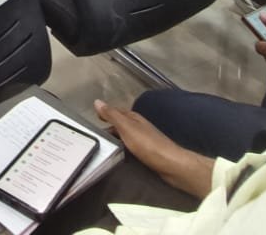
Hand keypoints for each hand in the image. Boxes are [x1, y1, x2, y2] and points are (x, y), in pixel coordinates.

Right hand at [93, 100, 215, 198]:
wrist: (170, 164)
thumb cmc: (147, 145)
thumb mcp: (126, 128)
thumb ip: (112, 116)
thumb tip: (97, 101)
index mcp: (134, 118)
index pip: (116, 111)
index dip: (106, 112)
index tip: (95, 116)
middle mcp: (139, 125)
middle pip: (121, 122)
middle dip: (110, 125)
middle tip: (96, 134)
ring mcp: (145, 138)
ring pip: (126, 134)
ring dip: (116, 136)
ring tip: (105, 144)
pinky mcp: (148, 151)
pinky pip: (131, 145)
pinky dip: (123, 146)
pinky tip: (120, 153)